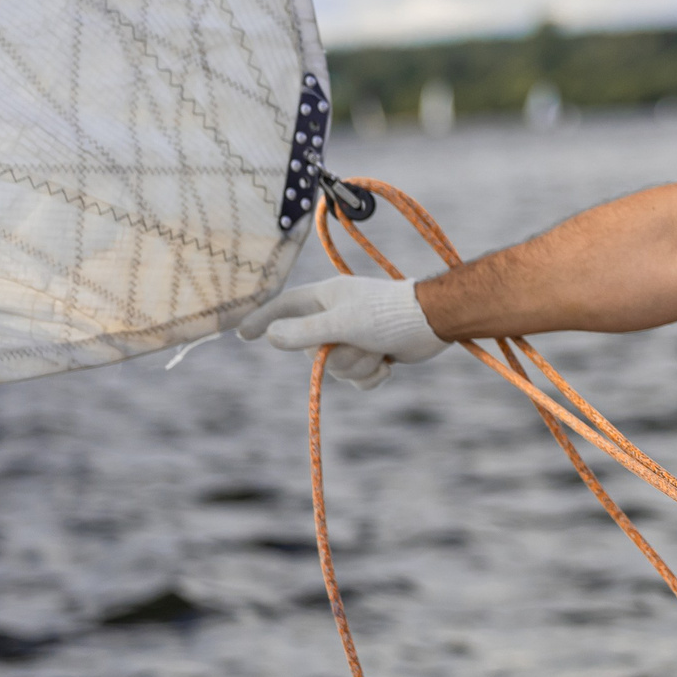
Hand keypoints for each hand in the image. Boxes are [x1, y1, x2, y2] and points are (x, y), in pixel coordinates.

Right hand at [236, 276, 448, 388]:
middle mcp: (336, 315)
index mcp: (325, 298)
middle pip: (313, 351)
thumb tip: (271, 337)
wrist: (433, 323)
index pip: (284, 307)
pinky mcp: (372, 352)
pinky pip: (356, 378)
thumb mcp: (341, 324)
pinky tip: (387, 363)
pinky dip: (371, 376)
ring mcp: (354, 335)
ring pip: (336, 369)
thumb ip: (305, 332)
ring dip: (359, 366)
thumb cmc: (386, 314)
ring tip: (379, 350)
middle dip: (338, 356)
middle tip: (359, 343)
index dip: (263, 319)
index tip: (242, 334)